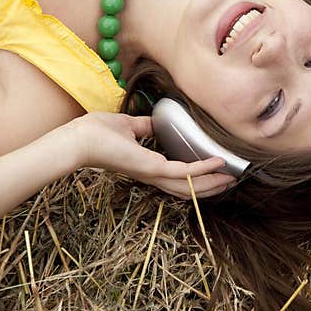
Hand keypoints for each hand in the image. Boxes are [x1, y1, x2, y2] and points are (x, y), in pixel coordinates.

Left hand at [67, 112, 235, 199]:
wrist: (79, 139)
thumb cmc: (96, 132)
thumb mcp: (128, 125)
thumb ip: (145, 126)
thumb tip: (155, 121)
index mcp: (147, 167)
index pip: (177, 178)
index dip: (197, 178)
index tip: (215, 172)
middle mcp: (152, 175)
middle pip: (188, 189)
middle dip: (210, 187)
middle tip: (231, 181)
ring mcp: (153, 173)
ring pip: (189, 186)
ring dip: (212, 183)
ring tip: (231, 178)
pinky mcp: (152, 168)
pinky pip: (184, 171)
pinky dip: (202, 168)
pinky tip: (217, 163)